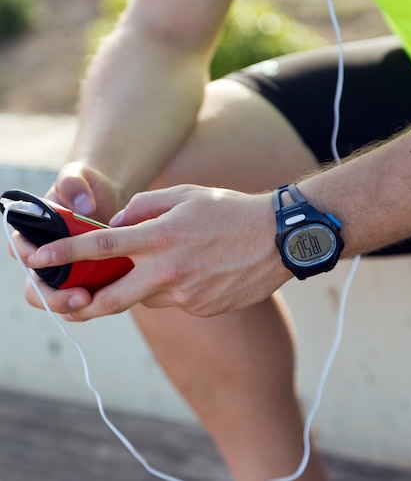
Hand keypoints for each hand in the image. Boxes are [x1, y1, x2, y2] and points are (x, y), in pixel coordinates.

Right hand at [17, 162, 121, 313]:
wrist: (105, 198)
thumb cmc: (85, 186)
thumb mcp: (78, 176)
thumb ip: (74, 183)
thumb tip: (83, 206)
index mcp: (32, 231)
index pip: (20, 249)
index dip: (29, 258)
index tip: (44, 260)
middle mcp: (43, 255)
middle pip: (35, 286)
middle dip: (53, 296)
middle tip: (80, 296)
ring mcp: (61, 270)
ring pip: (54, 298)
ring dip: (69, 305)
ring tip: (92, 302)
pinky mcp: (81, 279)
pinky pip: (78, 299)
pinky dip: (88, 305)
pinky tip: (106, 302)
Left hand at [25, 185, 292, 319]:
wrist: (280, 239)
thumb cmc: (231, 210)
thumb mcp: (186, 195)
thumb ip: (144, 208)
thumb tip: (117, 227)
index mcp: (163, 236)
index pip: (103, 248)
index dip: (66, 254)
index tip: (38, 260)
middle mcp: (170, 270)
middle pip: (113, 299)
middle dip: (83, 304)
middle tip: (70, 303)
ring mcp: (187, 295)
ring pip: (147, 297)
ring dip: (145, 283)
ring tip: (178, 259)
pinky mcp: (202, 308)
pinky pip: (174, 300)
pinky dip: (175, 287)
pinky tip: (201, 268)